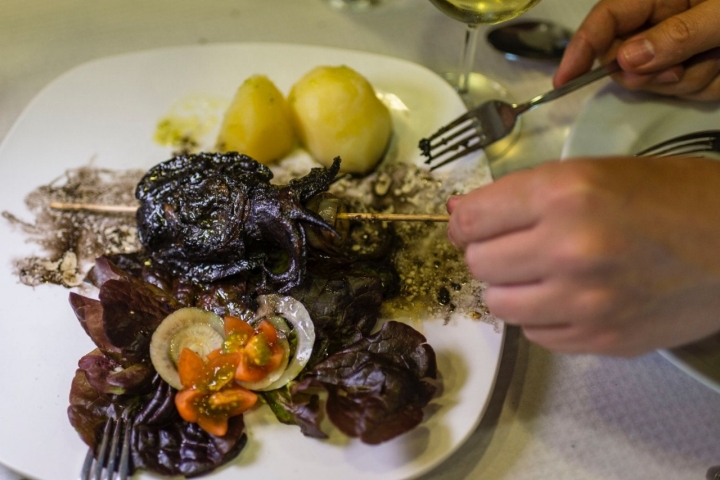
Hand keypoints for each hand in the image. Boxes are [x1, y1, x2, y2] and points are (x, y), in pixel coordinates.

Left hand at [447, 157, 719, 355]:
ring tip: (541, 274)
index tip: (470, 226)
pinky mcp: (601, 339)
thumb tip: (459, 215)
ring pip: (499, 304)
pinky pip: (535, 334)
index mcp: (563, 194)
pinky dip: (541, 316)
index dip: (463, 223)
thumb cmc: (667, 195)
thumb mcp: (592, 173)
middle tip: (515, 246)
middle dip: (488, 253)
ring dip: (511, 288)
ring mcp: (584, 301)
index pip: (472, 220)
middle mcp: (567, 248)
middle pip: (479, 264)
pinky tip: (569, 297)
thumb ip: (522, 196)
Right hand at [554, 0, 719, 100]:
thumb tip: (627, 60)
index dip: (581, 47)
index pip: (606, 19)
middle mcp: (660, 20)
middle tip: (681, 69)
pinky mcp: (689, 67)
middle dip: (650, 74)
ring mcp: (673, 46)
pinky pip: (682, 90)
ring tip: (719, 57)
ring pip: (654, 80)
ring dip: (688, 79)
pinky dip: (704, 85)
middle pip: (622, 58)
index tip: (565, 79)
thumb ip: (677, 35)